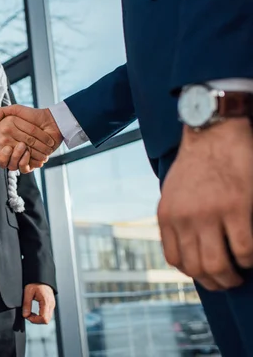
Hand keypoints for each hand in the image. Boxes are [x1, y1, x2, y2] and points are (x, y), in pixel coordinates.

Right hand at [0, 105, 62, 171]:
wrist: (51, 122)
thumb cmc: (33, 115)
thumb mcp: (15, 110)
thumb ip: (1, 112)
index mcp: (8, 140)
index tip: (1, 145)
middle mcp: (14, 150)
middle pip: (5, 159)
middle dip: (9, 154)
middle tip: (13, 146)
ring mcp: (23, 157)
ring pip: (13, 165)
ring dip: (18, 158)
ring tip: (24, 148)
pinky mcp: (32, 163)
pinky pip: (25, 168)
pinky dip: (26, 163)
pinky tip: (29, 154)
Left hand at [22, 283, 55, 324]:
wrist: (41, 276)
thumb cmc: (35, 282)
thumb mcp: (28, 291)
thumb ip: (26, 304)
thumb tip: (25, 315)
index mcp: (46, 301)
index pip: (44, 319)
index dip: (35, 320)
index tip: (27, 316)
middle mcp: (51, 304)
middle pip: (46, 320)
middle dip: (36, 320)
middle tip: (28, 315)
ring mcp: (52, 305)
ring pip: (47, 319)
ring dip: (38, 319)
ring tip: (31, 313)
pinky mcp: (51, 305)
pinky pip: (47, 315)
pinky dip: (40, 316)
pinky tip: (35, 312)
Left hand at [158, 118, 252, 290]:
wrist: (211, 130)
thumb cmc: (195, 161)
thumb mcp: (172, 192)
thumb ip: (176, 218)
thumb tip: (187, 245)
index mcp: (167, 215)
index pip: (175, 259)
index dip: (194, 272)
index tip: (206, 273)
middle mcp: (184, 218)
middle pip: (197, 268)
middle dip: (215, 282)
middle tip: (228, 280)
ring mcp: (209, 214)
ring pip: (219, 265)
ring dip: (232, 277)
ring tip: (240, 273)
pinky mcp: (237, 208)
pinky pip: (244, 249)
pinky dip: (249, 259)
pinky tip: (250, 255)